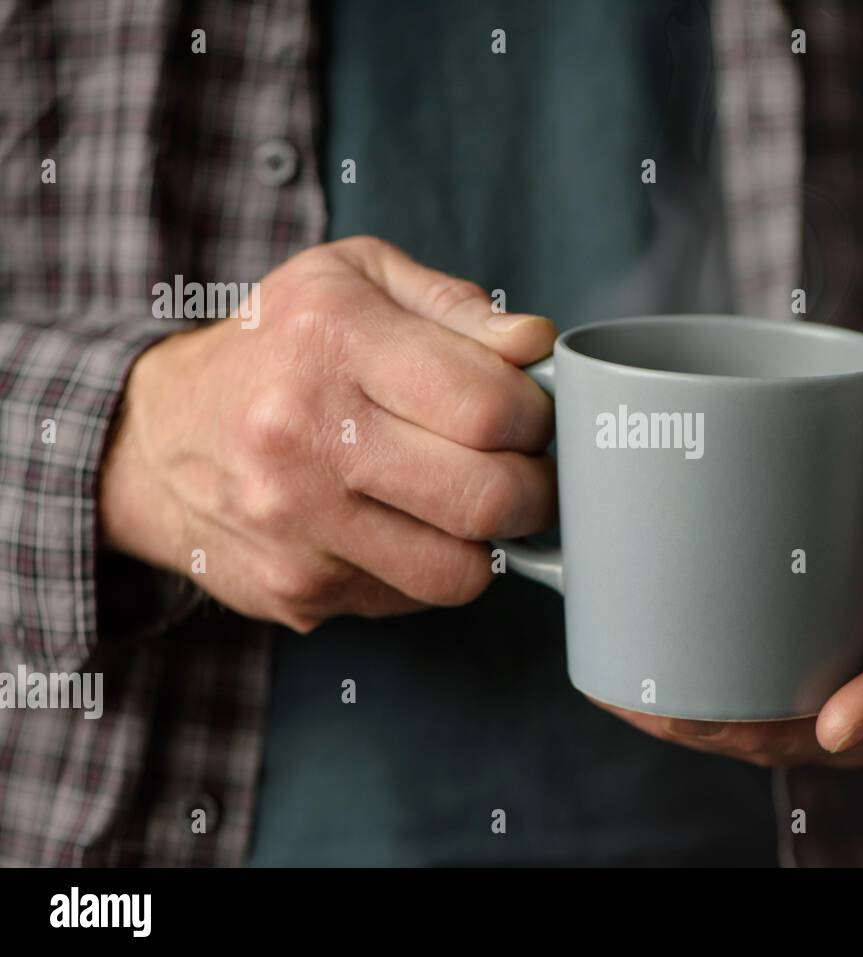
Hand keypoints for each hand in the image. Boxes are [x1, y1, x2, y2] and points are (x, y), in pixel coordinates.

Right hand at [99, 236, 557, 631]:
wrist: (152, 438)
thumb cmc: (276, 346)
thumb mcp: (353, 280)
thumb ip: (455, 306)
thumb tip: (538, 346)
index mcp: (332, 341)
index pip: (487, 407)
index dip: (537, 418)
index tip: (533, 415)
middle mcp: (304, 436)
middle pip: (487, 498)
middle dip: (538, 490)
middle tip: (531, 470)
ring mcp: (296, 525)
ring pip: (460, 571)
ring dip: (491, 542)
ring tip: (474, 502)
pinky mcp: (296, 589)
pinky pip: (412, 599)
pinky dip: (431, 568)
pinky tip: (405, 525)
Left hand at [590, 364, 862, 766]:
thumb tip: (821, 407)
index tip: (837, 727)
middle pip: (850, 728)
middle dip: (765, 734)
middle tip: (684, 718)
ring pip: (802, 732)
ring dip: (722, 735)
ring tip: (645, 710)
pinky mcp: (822, 666)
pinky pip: (777, 712)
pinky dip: (714, 717)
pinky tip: (643, 702)